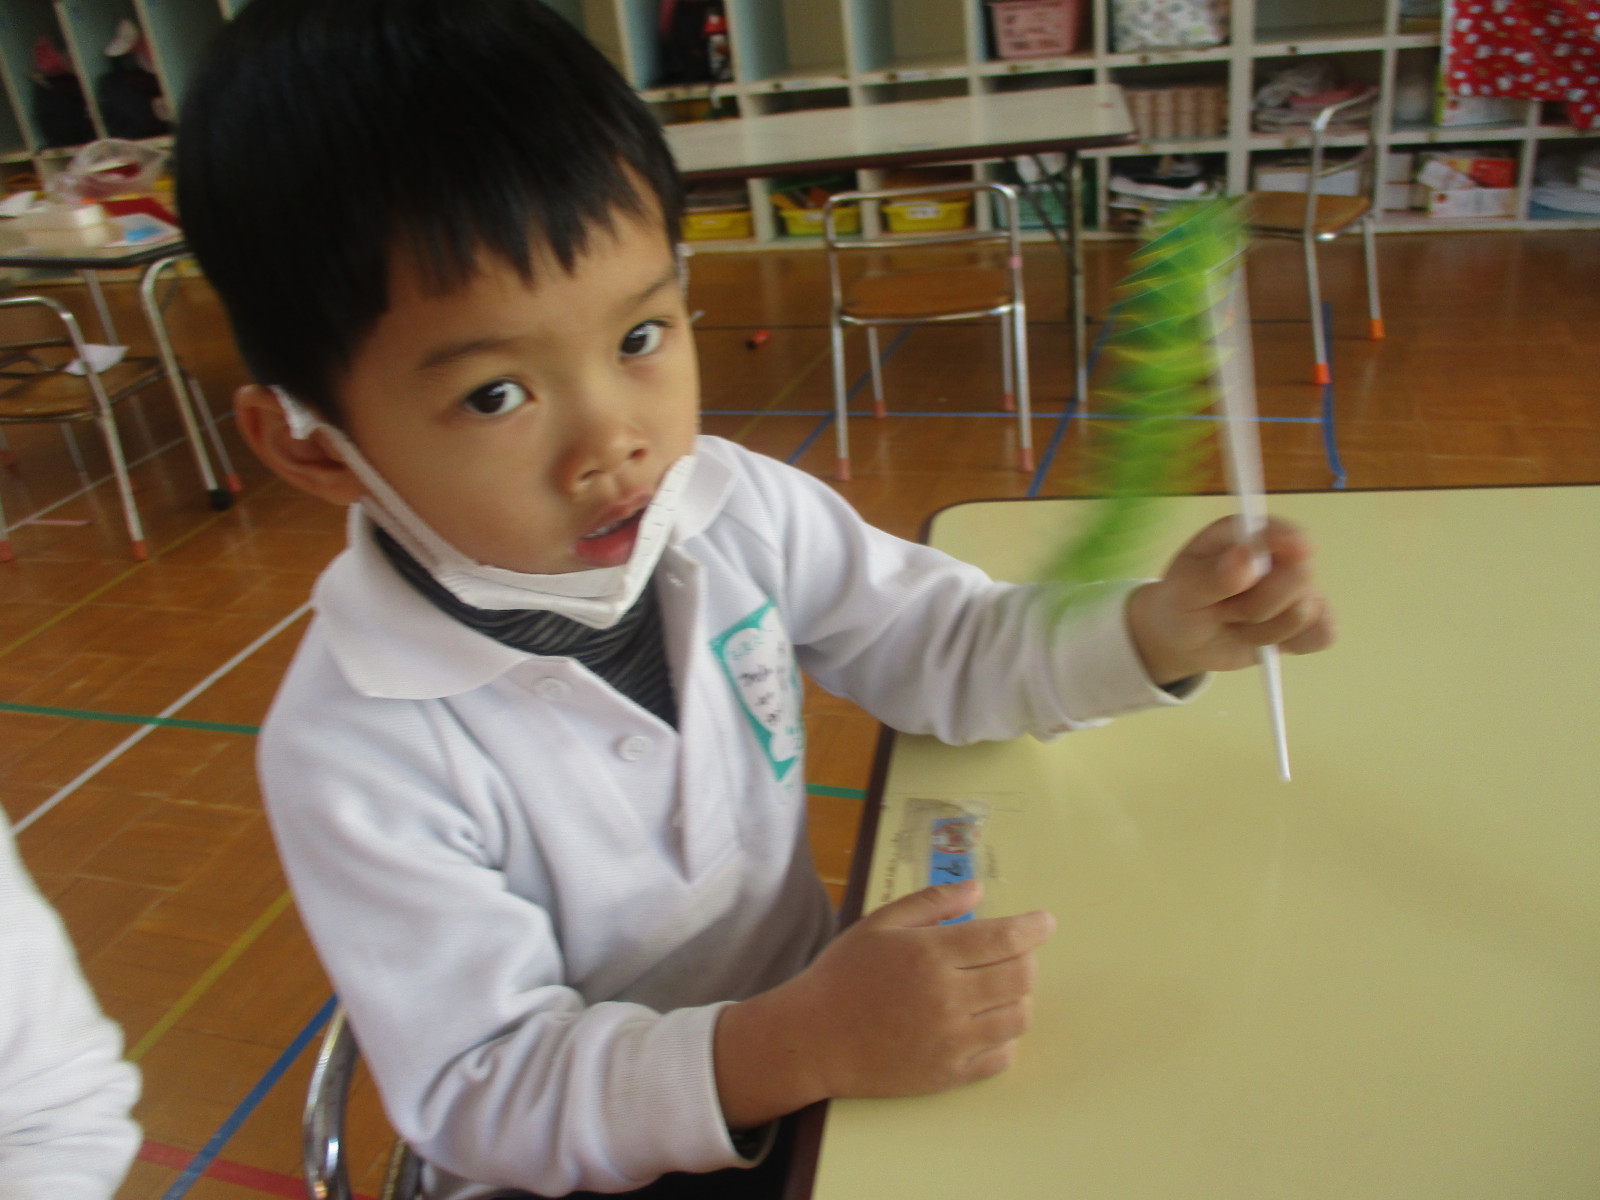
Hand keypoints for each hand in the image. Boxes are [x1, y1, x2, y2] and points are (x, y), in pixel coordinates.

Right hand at [713, 881, 1054, 1126]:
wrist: (813, 1039)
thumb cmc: (843, 975)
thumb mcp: (879, 924)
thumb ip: (931, 903)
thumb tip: (978, 889)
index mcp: (931, 955)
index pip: (1005, 939)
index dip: (1034, 927)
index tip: (1045, 921)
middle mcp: (949, 998)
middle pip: (1021, 977)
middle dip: (1026, 959)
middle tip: (1011, 954)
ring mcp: (952, 1041)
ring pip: (1019, 1017)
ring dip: (1018, 998)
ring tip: (998, 989)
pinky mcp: (949, 1074)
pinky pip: (1002, 1057)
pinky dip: (1004, 1037)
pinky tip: (984, 1024)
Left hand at [1125, 516, 1334, 686]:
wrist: (1186, 637)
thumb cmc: (1182, 602)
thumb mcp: (1183, 590)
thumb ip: (1212, 576)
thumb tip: (1246, 558)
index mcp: (1247, 534)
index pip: (1280, 532)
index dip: (1288, 540)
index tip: (1293, 550)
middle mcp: (1280, 556)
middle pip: (1300, 576)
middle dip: (1258, 606)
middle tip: (1224, 610)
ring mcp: (1299, 588)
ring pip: (1305, 613)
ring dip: (1263, 631)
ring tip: (1235, 623)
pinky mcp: (1309, 620)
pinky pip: (1322, 633)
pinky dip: (1292, 644)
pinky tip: (1264, 640)